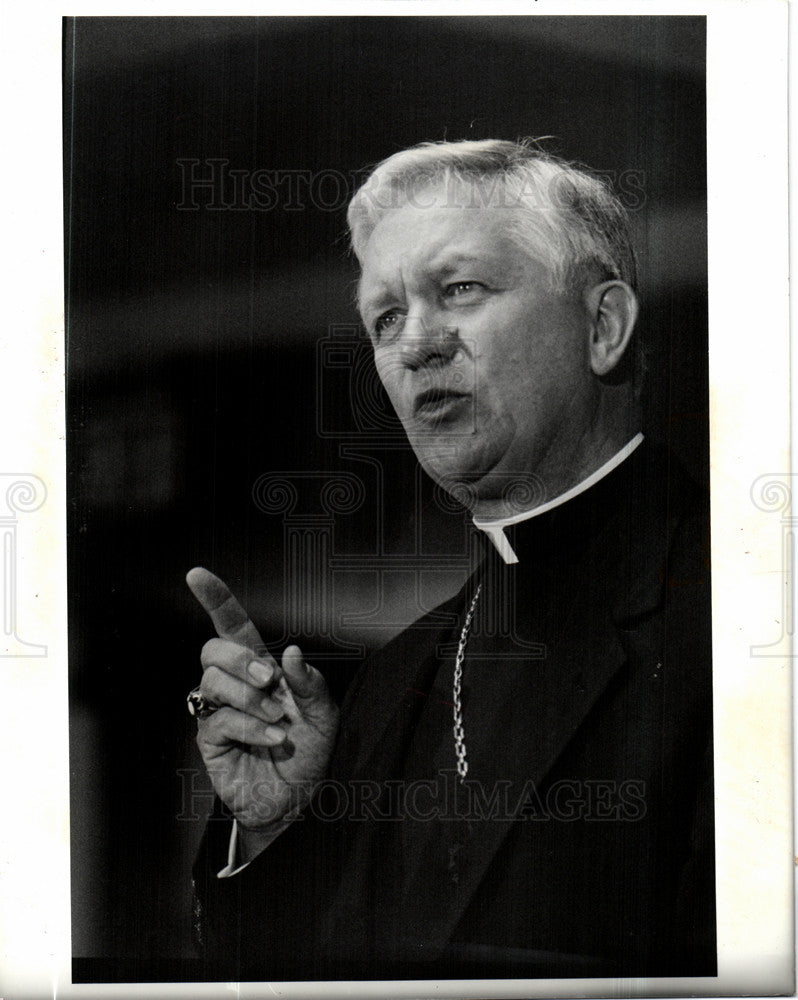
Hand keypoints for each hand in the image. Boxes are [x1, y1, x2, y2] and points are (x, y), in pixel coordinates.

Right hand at [186, 567, 339, 839]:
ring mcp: (219, 710)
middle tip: (269, 681)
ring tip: (277, 720)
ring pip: (213, 681)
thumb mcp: (324, 714)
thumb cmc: (311, 752)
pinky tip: (275, 738)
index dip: (215, 599)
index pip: (233, 626)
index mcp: (262, 669)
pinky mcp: (211, 739)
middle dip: (241, 659)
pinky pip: (219, 718)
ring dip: (250, 698)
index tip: (196, 575)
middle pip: (213, 649)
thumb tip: (289, 653)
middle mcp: (236, 684)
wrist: (300, 799)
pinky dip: (251, 726)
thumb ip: (309, 683)